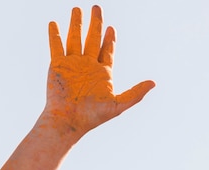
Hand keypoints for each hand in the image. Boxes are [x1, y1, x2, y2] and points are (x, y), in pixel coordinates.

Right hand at [44, 5, 154, 135]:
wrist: (69, 120)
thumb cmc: (93, 116)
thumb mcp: (118, 105)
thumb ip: (135, 93)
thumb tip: (153, 83)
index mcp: (102, 74)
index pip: (107, 51)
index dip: (109, 39)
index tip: (112, 28)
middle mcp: (87, 66)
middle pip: (92, 39)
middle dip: (95, 24)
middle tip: (97, 8)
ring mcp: (72, 64)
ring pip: (75, 38)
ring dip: (76, 24)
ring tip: (77, 9)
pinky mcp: (57, 65)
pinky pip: (56, 46)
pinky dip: (55, 35)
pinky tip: (54, 24)